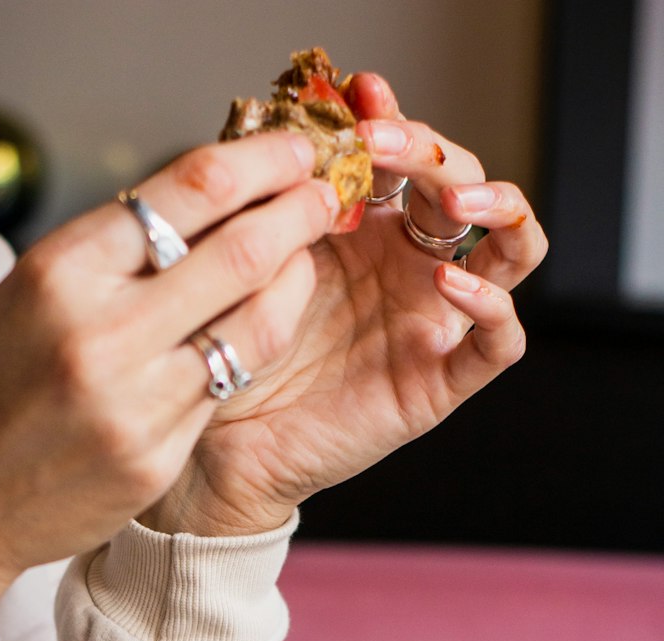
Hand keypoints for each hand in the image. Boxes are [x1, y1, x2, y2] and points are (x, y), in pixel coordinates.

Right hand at [0, 134, 339, 624]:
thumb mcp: (23, 298)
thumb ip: (105, 258)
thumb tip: (195, 209)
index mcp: (59, 272)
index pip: (188, 190)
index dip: (260, 161)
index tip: (294, 150)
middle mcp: (99, 332)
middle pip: (239, 251)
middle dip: (298, 213)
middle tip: (326, 194)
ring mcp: (132, 402)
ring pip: (251, 327)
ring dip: (293, 285)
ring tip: (307, 261)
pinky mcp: (153, 458)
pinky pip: (224, 391)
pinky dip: (252, 352)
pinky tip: (262, 332)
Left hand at [143, 73, 548, 537]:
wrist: (223, 451)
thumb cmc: (233, 359)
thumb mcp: (247, 271)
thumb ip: (273, 211)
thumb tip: (285, 138)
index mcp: (367, 232)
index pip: (406, 157)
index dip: (394, 118)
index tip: (360, 96)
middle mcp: (410, 268)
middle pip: (461, 184)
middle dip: (432, 150)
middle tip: (383, 142)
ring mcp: (435, 321)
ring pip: (511, 247)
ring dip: (499, 205)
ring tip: (456, 196)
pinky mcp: (442, 381)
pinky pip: (499, 341)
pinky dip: (492, 306)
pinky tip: (452, 283)